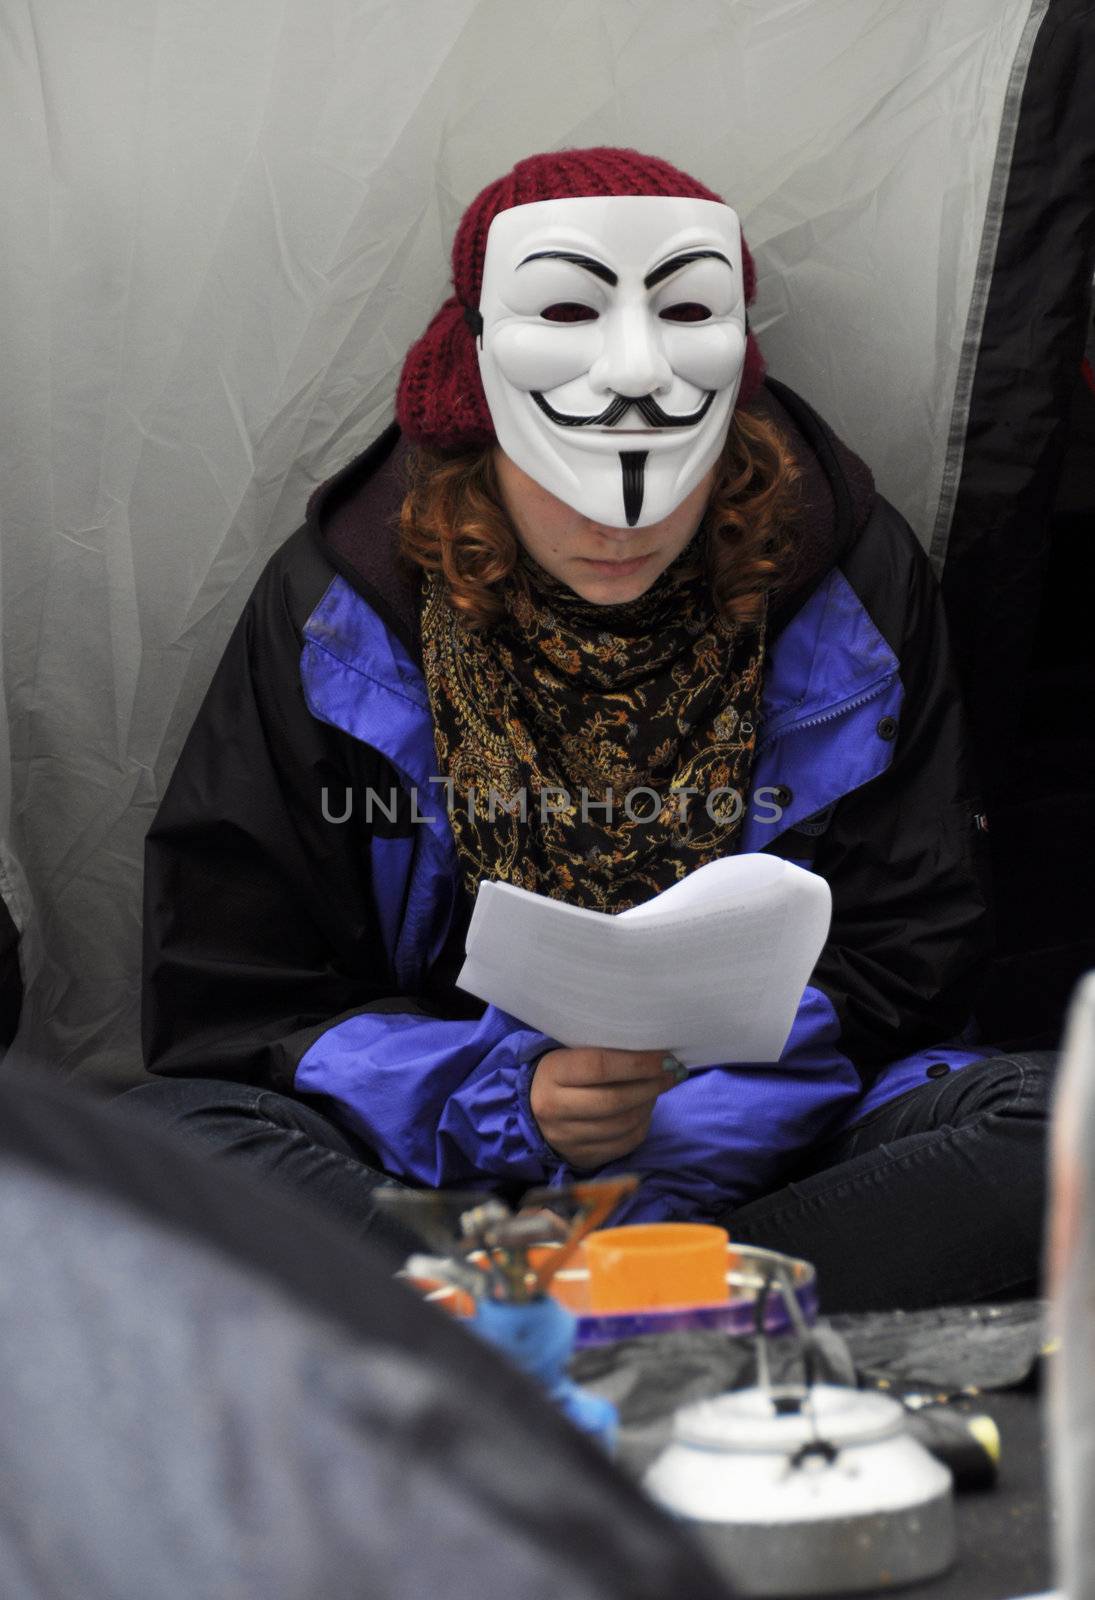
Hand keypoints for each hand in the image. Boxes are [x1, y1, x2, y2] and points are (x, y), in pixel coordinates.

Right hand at [530, 1047, 683, 1170]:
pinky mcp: (580, 1157)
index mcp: (551, 1073)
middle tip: (672, 1073)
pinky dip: (642, 1126)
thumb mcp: (571, 1051)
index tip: (665, 1056)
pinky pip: (624, 1144)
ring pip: (622, 1125)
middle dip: (651, 1085)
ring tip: (658, 1088)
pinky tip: (645, 1110)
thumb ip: (604, 1050)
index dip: (637, 1062)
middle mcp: (554, 1108)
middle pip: (614, 1100)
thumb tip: (656, 1052)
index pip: (599, 1066)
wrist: (531, 1107)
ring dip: (649, 1105)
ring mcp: (566, 1138)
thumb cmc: (563, 1070)